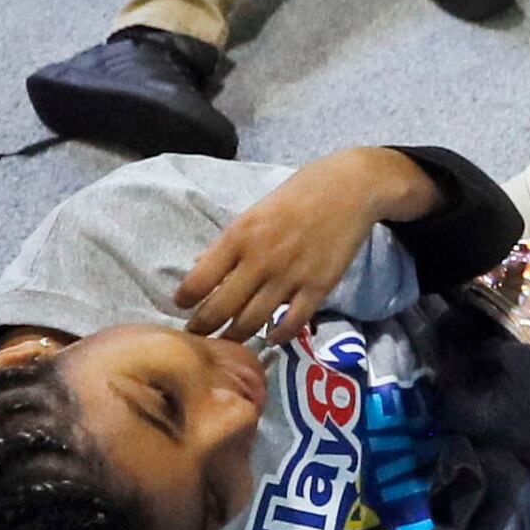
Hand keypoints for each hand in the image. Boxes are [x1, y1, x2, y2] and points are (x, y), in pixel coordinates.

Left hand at [174, 147, 432, 340]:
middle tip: (198, 334)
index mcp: (239, 236)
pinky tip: (270, 337)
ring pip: (252, 321)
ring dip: (235, 336)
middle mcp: (260, 259)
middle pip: (220, 308)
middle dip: (203, 327)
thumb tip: (198, 265)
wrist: (348, 189)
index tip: (181, 307)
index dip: (183, 300)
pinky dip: (278, 336)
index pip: (198, 280)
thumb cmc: (297, 196)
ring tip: (228, 340)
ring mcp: (290, 276)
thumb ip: (227, 243)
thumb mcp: (254, 212)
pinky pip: (292, 323)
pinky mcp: (319, 287)